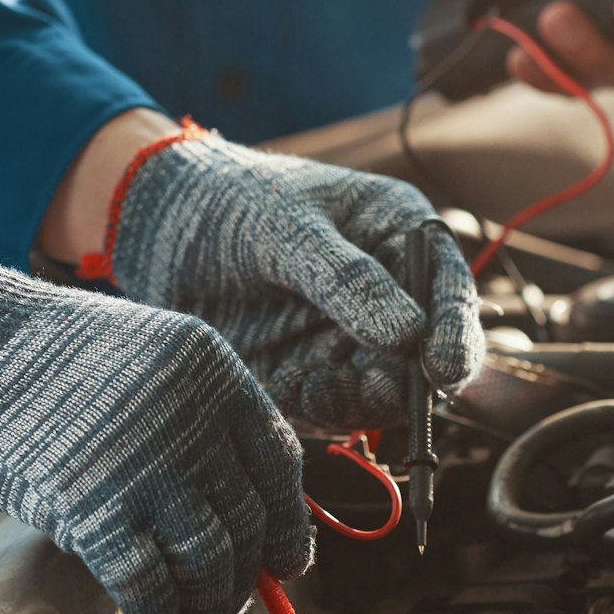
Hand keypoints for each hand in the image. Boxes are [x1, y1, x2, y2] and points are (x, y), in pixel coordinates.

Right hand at [0, 246, 311, 613]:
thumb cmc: (43, 355)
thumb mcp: (148, 359)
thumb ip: (195, 417)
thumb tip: (235, 510)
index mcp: (214, 373)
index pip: (280, 463)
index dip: (287, 522)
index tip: (285, 556)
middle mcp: (194, 418)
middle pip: (252, 519)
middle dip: (249, 572)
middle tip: (234, 595)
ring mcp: (147, 466)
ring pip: (213, 561)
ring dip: (211, 601)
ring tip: (199, 612)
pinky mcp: (96, 511)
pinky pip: (152, 586)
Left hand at [108, 131, 485, 430]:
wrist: (157, 229)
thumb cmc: (232, 202)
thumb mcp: (289, 229)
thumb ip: (348, 280)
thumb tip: (410, 336)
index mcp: (400, 238)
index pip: (449, 291)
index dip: (456, 332)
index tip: (444, 368)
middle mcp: (388, 295)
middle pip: (428, 355)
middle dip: (410, 382)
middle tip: (378, 390)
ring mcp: (350, 340)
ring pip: (386, 392)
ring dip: (363, 401)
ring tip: (317, 386)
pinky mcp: (312, 377)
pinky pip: (336, 410)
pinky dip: (323, 410)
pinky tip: (293, 390)